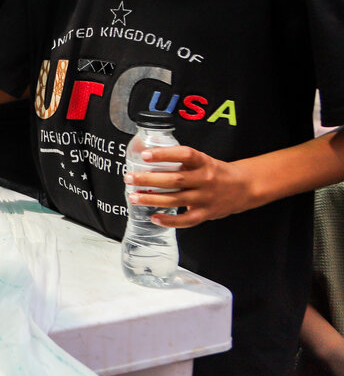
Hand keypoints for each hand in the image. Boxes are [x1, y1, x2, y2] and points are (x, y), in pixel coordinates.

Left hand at [124, 145, 254, 227]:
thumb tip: (148, 160)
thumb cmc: (216, 172)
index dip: (164, 154)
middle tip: (129, 178)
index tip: (145, 155)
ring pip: (176, 199)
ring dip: (152, 199)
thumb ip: (181, 161)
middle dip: (149, 179)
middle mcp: (205, 179)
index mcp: (204, 162)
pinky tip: (154, 217)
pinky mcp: (207, 213)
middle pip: (175, 179)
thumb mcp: (203, 160)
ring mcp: (206, 198)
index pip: (184, 155)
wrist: (246, 187)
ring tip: (134, 197)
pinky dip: (169, 221)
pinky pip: (186, 219)